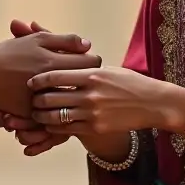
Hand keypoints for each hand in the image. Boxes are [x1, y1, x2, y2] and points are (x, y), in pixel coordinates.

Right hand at [0, 26, 101, 117]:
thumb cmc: (9, 53)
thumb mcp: (36, 40)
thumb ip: (65, 40)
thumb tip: (89, 45)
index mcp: (54, 62)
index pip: (92, 62)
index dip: (91, 59)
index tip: (84, 59)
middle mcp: (52, 84)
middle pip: (84, 82)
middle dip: (83, 77)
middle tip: (76, 74)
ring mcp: (43, 101)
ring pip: (72, 100)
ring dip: (72, 93)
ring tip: (65, 87)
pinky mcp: (34, 115)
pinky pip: (54, 114)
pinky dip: (56, 108)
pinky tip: (53, 101)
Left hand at [27, 65, 170, 134]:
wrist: (153, 103)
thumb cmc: (130, 82)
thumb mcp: (108, 68)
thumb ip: (85, 66)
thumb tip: (63, 54)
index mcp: (91, 75)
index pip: (55, 76)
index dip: (38, 80)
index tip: (30, 82)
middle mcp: (90, 94)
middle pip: (51, 97)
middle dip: (36, 100)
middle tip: (31, 100)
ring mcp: (92, 113)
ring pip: (56, 116)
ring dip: (42, 116)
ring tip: (37, 113)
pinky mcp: (96, 128)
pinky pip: (67, 129)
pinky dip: (55, 127)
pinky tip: (51, 124)